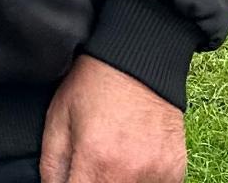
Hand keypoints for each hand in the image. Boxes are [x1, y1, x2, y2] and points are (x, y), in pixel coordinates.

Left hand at [40, 55, 185, 182]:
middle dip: (95, 182)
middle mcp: (130, 174)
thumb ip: (52, 167)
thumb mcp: (58, 117)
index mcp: (96, 161)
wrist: (139, 58)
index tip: (75, 176)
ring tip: (114, 159)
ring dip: (119, 182)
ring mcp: (157, 175)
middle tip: (94, 164)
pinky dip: (142, 180)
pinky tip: (135, 158)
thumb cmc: (94, 84)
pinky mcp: (175, 172)